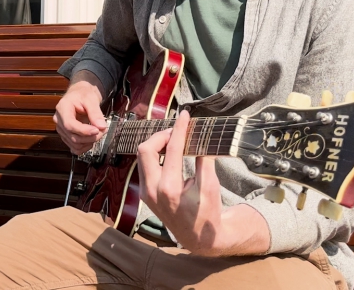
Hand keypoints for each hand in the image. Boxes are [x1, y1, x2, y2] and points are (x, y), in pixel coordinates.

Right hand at [53, 81, 107, 154]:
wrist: (79, 96)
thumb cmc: (82, 95)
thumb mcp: (91, 99)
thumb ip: (96, 113)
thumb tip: (102, 126)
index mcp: (62, 108)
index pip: (69, 124)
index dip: (83, 130)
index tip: (97, 130)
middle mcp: (59, 120)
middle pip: (73, 137)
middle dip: (90, 137)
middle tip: (103, 131)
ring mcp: (61, 130)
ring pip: (74, 144)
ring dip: (89, 142)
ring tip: (98, 133)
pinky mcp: (66, 136)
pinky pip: (74, 148)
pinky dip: (84, 147)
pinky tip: (91, 140)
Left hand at [138, 110, 263, 256]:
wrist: (197, 237)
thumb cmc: (207, 212)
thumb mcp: (211, 187)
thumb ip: (204, 161)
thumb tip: (200, 138)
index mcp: (169, 188)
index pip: (171, 150)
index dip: (178, 129)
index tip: (184, 116)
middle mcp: (152, 190)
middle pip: (145, 150)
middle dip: (160, 135)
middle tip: (176, 131)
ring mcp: (146, 192)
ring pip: (142, 157)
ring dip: (156, 144)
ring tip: (174, 140)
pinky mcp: (145, 193)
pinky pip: (145, 166)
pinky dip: (155, 155)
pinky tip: (168, 152)